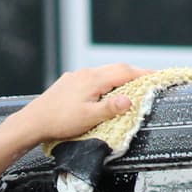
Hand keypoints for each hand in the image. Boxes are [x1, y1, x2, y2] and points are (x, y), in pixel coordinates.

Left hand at [8, 63, 149, 144]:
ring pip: (104, 72)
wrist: (32, 122)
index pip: (125, 72)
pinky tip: (105, 90)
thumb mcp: (89, 118)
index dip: (144, 74)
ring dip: (119, 77)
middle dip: (135, 73)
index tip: (159, 76)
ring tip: (131, 85)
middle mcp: (85, 74)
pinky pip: (92, 78)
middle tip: (149, 80)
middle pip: (116, 69)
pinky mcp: (68, 84)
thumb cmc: (59, 122)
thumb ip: (110, 108)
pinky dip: (105, 82)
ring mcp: (75, 77)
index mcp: (93, 80)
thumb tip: (130, 99)